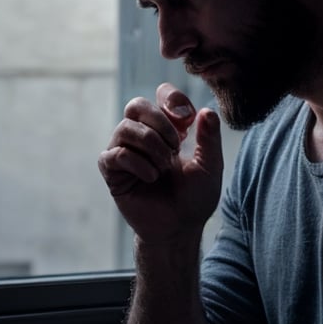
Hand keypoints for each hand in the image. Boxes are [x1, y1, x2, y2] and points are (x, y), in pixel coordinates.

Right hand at [98, 82, 222, 243]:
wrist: (179, 228)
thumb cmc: (194, 198)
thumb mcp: (210, 166)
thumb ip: (210, 138)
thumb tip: (207, 111)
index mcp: (166, 129)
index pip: (161, 95)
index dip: (172, 99)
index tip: (188, 121)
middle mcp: (142, 136)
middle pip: (136, 105)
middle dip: (159, 121)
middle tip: (175, 145)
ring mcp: (124, 152)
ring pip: (126, 128)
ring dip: (150, 145)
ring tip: (164, 167)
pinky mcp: (112, 172)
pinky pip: (116, 154)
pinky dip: (137, 163)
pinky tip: (151, 177)